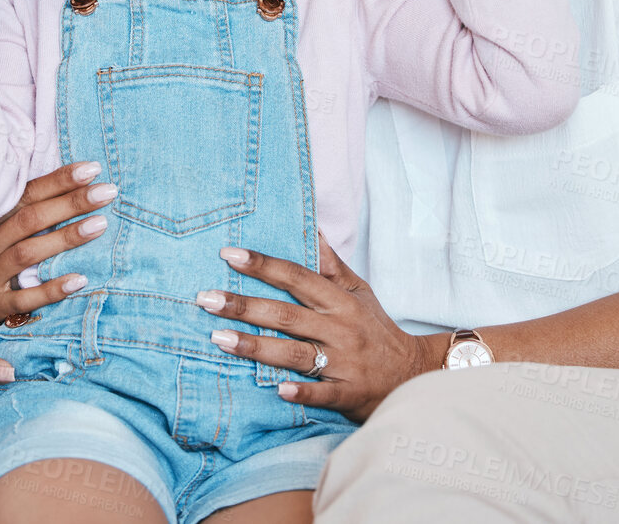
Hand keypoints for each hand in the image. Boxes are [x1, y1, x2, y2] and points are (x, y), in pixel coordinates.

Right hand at [0, 161, 115, 340]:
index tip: (90, 168)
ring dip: (67, 237)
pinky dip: (51, 290)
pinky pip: (23, 300)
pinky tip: (79, 280)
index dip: (58, 181)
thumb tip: (26, 189)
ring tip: (100, 224)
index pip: (24, 195)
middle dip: (72, 202)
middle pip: (32, 218)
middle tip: (107, 190)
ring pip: (30, 253)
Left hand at [197, 234, 437, 423]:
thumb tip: (311, 226)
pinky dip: (302, 392)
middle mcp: (340, 329)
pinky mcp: (347, 393)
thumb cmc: (375, 328)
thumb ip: (331, 263)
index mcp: (340, 301)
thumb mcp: (359, 290)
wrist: (411, 374)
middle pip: (287, 314)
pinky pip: (322, 393)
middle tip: (206, 299)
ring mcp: (343, 362)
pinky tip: (277, 390)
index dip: (264, 265)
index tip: (229, 254)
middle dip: (244, 305)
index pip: (298, 277)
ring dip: (255, 346)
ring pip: (295, 353)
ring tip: (218, 338)